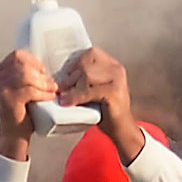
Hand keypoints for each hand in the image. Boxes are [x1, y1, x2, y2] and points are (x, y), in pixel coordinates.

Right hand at [0, 50, 55, 161]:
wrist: (14, 133)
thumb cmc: (23, 108)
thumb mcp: (24, 86)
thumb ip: (29, 73)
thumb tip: (46, 64)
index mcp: (0, 71)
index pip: (18, 55)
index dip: (34, 61)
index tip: (43, 72)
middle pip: (22, 64)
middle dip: (40, 74)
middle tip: (50, 84)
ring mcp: (0, 89)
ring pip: (25, 75)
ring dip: (43, 84)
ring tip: (51, 91)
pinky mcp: (7, 100)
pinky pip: (29, 91)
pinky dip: (43, 94)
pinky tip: (48, 98)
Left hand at [57, 47, 145, 161]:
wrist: (121, 129)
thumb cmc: (105, 110)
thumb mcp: (94, 89)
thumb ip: (82, 79)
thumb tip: (59, 77)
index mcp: (112, 65)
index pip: (90, 53)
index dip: (74, 63)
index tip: (65, 76)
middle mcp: (117, 69)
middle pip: (85, 63)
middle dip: (70, 77)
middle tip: (62, 89)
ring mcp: (117, 80)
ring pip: (86, 75)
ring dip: (72, 87)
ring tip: (65, 96)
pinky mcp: (114, 93)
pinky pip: (89, 90)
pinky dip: (76, 97)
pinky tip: (68, 102)